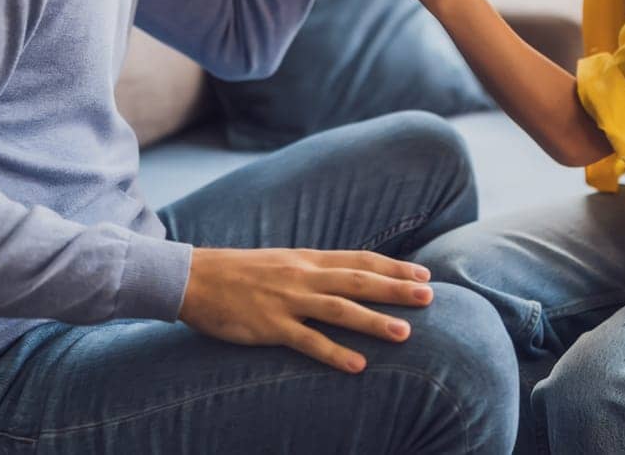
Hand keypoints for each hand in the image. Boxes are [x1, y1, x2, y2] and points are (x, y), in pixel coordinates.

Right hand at [178, 247, 433, 373]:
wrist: (194, 278)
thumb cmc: (239, 272)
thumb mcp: (281, 261)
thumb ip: (312, 269)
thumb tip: (346, 277)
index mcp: (307, 259)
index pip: (359, 259)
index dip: (392, 267)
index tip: (423, 273)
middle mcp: (302, 276)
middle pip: (358, 280)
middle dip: (395, 289)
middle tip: (429, 296)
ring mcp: (287, 301)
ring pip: (339, 310)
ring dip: (373, 321)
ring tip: (405, 333)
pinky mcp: (270, 326)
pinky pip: (308, 341)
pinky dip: (334, 353)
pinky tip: (358, 366)